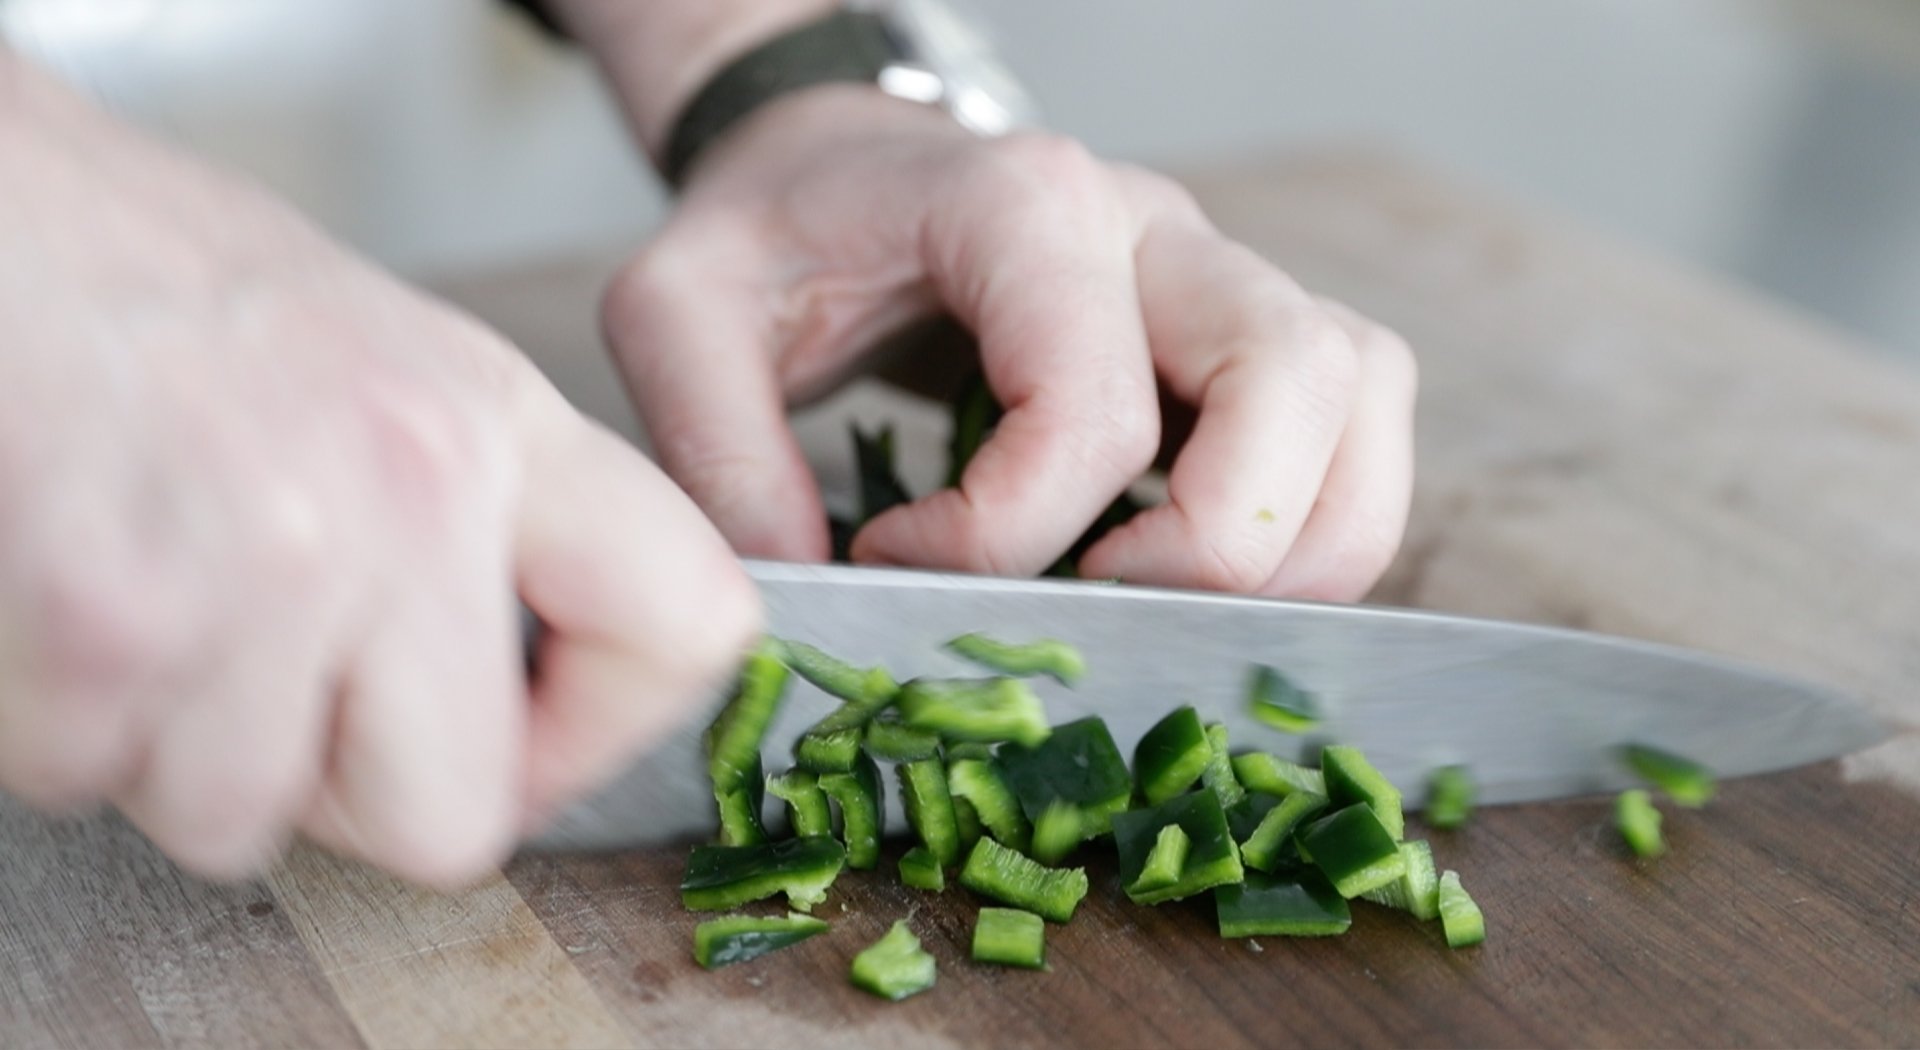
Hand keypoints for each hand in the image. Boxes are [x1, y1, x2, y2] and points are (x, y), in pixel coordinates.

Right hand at [0, 57, 758, 886]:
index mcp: (498, 428)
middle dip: (344, 792)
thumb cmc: (153, 276)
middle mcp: (415, 491)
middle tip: (272, 691)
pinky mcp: (117, 617)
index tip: (531, 739)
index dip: (603, 734)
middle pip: (452, 819)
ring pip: (245, 819)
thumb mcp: (384, 359)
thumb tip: (511, 685)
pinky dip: (56, 720)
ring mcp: (276, 558)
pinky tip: (63, 590)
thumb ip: (474, 521)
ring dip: (176, 746)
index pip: (687, 627)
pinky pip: (93, 776)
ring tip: (146, 593)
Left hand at [602, 86, 1416, 597]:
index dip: (1005, 537)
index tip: (894, 560)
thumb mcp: (677, 314)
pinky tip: (1201, 569)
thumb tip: (816, 600)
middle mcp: (1152, 226)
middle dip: (1215, 548)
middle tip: (1091, 608)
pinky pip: (1356, 417)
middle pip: (1294, 382)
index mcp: (1023, 205)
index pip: (1092, 412)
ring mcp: (1215, 270)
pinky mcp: (1243, 325)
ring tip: (1162, 605)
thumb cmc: (771, 232)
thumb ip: (717, 451)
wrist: (830, 163)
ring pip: (1358, 394)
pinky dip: (1320, 519)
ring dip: (1304, 540)